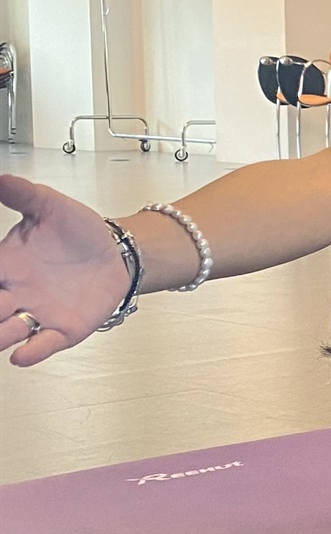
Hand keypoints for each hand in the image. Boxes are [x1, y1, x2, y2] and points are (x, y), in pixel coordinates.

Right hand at [0, 175, 129, 367]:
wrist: (116, 252)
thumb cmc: (78, 232)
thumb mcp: (49, 206)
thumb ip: (22, 194)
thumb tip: (0, 178)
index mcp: (6, 263)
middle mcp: (14, 292)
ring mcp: (37, 312)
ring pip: (5, 331)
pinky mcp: (64, 328)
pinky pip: (43, 343)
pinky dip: (32, 351)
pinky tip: (22, 355)